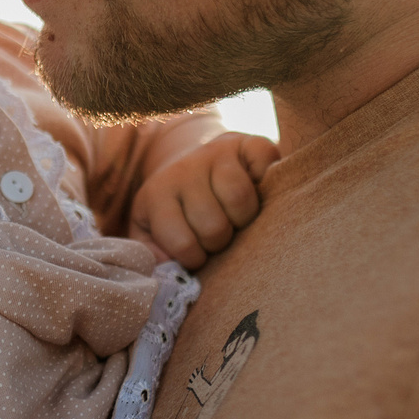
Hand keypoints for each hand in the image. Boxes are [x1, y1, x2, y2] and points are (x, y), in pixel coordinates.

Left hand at [128, 130, 278, 269]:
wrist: (192, 167)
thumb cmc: (176, 213)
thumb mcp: (151, 234)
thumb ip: (153, 258)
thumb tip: (169, 275)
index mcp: (156, 195)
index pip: (183, 243)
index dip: (196, 258)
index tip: (197, 253)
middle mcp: (184, 169)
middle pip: (214, 225)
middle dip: (220, 241)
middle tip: (218, 235)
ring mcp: (216, 152)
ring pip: (240, 199)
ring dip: (244, 219)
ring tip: (236, 219)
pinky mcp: (248, 142)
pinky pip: (266, 165)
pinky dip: (267, 182)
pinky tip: (256, 191)